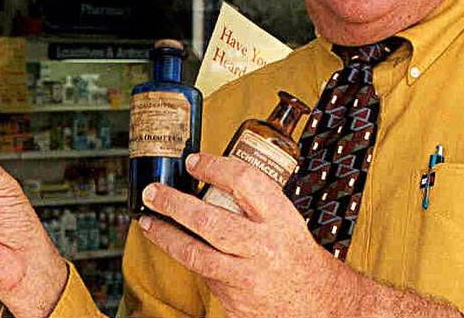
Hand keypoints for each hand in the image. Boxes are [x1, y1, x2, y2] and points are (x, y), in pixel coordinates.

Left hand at [138, 151, 356, 317]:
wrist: (316, 301)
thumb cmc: (293, 252)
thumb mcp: (283, 218)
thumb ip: (251, 200)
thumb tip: (205, 175)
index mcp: (279, 218)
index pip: (244, 181)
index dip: (214, 167)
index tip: (192, 161)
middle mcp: (263, 246)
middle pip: (209, 220)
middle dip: (174, 204)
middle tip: (152, 192)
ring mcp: (248, 276)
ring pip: (197, 254)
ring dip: (166, 235)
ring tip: (147, 221)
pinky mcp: (236, 300)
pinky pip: (204, 275)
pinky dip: (187, 259)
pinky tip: (173, 246)